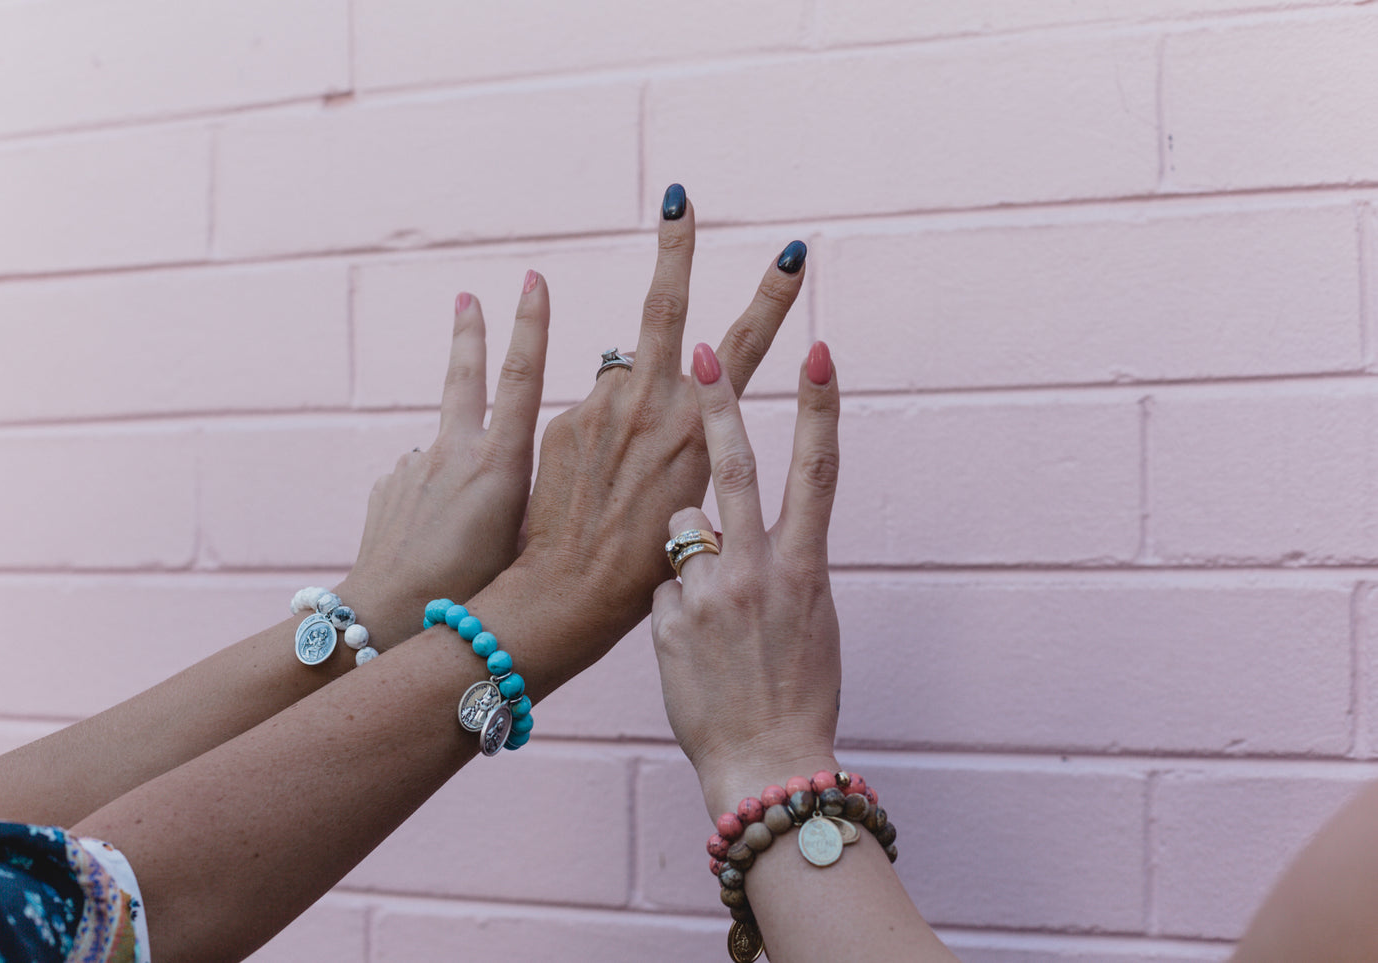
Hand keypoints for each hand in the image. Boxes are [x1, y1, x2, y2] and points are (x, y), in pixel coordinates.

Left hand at [338, 276, 548, 644]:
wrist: (387, 613)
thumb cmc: (474, 592)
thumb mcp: (526, 546)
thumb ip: (532, 502)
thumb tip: (528, 474)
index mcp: (500, 463)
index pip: (522, 378)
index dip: (530, 325)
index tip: (532, 280)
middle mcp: (456, 452)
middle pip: (465, 377)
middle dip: (469, 334)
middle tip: (466, 296)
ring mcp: (417, 466)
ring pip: (447, 447)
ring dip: (458, 469)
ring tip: (462, 532)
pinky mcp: (389, 486)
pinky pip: (421, 481)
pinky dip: (433, 501)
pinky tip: (432, 542)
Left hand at [514, 185, 807, 667]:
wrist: (570, 594)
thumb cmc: (647, 566)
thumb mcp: (689, 498)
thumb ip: (675, 436)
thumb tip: (649, 400)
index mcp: (699, 427)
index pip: (742, 345)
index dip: (772, 298)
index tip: (791, 253)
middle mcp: (652, 407)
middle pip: (665, 308)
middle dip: (674, 248)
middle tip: (677, 196)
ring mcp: (602, 408)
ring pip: (624, 374)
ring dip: (632, 402)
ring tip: (625, 467)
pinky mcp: (562, 421)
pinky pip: (591, 414)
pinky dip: (598, 441)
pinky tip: (590, 491)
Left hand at [651, 340, 841, 819]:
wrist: (764, 761)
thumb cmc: (797, 690)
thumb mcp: (808, 615)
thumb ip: (780, 560)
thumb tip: (743, 524)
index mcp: (805, 564)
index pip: (817, 468)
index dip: (819, 406)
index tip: (819, 350)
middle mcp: (758, 568)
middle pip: (734, 467)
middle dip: (718, 404)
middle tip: (702, 348)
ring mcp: (710, 592)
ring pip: (680, 527)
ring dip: (684, 545)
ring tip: (708, 604)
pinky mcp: (668, 618)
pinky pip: (662, 586)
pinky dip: (672, 605)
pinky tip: (692, 650)